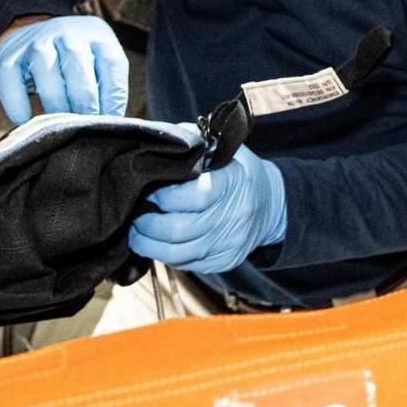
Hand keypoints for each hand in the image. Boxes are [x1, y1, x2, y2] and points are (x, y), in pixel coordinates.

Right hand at [0, 15, 128, 122]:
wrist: (31, 31)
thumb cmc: (75, 60)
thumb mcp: (98, 63)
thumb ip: (108, 88)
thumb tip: (111, 124)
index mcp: (97, 36)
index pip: (112, 63)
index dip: (112, 97)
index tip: (109, 121)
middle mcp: (67, 34)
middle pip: (77, 64)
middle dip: (84, 100)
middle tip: (84, 126)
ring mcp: (36, 42)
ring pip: (45, 69)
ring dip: (55, 102)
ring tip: (60, 125)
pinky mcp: (8, 56)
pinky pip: (11, 80)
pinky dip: (17, 102)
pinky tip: (24, 120)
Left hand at [127, 149, 288, 274]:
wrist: (271, 205)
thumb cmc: (237, 172)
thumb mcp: (223, 150)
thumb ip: (192, 144)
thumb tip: (161, 142)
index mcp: (233, 183)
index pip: (195, 196)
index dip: (164, 196)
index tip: (148, 189)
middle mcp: (234, 215)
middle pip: (179, 229)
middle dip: (147, 223)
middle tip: (134, 213)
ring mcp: (230, 242)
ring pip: (178, 253)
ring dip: (148, 244)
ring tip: (137, 231)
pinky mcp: (225, 261)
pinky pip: (186, 264)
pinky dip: (165, 255)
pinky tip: (155, 243)